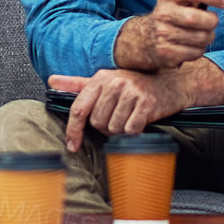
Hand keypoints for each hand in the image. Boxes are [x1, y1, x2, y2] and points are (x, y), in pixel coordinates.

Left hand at [50, 68, 194, 151]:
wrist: (171, 84)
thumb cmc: (136, 85)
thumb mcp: (105, 80)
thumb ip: (78, 83)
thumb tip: (51, 80)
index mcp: (100, 78)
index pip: (79, 108)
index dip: (73, 130)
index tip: (72, 145)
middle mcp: (115, 83)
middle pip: (97, 122)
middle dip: (106, 127)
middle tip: (118, 119)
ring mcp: (132, 92)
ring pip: (113, 128)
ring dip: (120, 131)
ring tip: (129, 119)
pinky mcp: (146, 104)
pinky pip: (130, 131)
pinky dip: (133, 133)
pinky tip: (139, 122)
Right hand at [113, 0, 223, 71]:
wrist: (147, 37)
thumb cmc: (175, 10)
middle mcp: (163, 12)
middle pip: (197, 18)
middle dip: (211, 21)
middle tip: (211, 21)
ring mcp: (162, 33)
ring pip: (201, 38)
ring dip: (208, 36)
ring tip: (201, 33)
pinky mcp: (165, 52)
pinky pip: (196, 52)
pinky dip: (200, 49)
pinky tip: (192, 44)